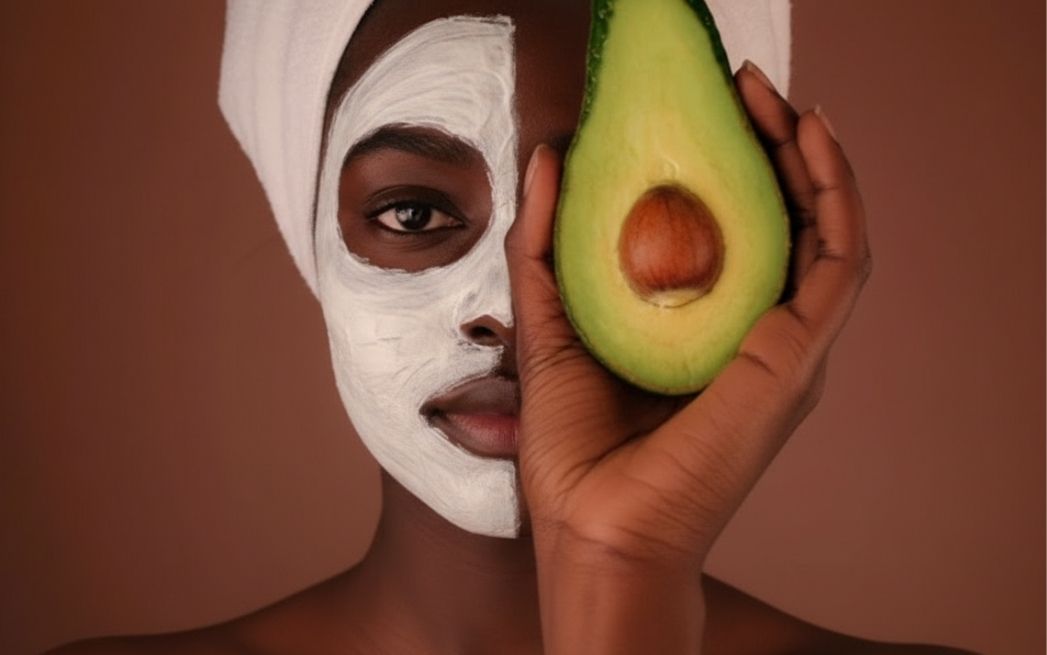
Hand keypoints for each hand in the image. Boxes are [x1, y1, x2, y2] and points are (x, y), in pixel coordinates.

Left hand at [505, 63, 870, 650]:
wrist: (597, 531)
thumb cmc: (574, 450)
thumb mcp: (548, 322)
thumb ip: (544, 242)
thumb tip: (547, 156)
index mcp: (707, 330)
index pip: (737, 229)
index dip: (731, 163)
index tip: (706, 108)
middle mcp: (757, 333)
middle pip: (786, 220)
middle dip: (773, 145)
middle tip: (746, 86)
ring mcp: (786, 345)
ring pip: (824, 229)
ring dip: (811, 156)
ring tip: (776, 98)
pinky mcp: (799, 354)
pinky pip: (840, 259)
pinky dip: (835, 195)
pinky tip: (809, 141)